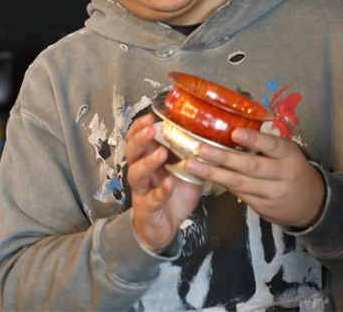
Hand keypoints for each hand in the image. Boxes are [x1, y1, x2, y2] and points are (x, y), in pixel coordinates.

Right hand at [126, 114, 202, 252]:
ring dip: (148, 162)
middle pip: (132, 152)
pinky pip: (152, 199)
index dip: (139, 127)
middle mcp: (141, 172)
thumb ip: (190, 153)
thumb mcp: (184, 170)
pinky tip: (169, 184)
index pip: (136, 138)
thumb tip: (210, 133)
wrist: (164, 227)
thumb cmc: (173, 193)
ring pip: (137, 174)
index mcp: (148, 159)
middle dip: (140, 139)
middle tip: (151, 129)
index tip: (151, 116)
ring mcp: (142, 191)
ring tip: (161, 153)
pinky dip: (161, 192)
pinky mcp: (148, 208)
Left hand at [183, 128, 325, 227]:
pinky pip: (240, 195)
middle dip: (223, 158)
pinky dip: (223, 185)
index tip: (234, 133)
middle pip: (250, 166)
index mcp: (289, 155)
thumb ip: (266, 144)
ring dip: (214, 174)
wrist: (312, 203)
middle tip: (200, 149)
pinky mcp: (264, 209)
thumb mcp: (288, 153)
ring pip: (240, 183)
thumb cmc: (293, 169)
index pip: (272, 145)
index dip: (253, 140)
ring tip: (193, 165)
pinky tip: (206, 177)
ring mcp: (273, 194)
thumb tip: (232, 128)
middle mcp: (282, 174)